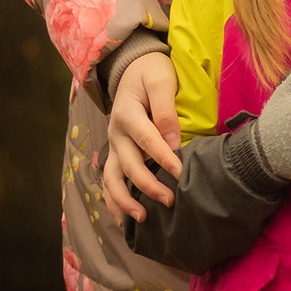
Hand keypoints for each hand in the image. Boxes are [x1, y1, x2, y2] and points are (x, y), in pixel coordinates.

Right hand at [103, 49, 182, 223]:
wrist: (133, 68)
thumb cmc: (152, 73)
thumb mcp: (161, 79)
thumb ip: (166, 109)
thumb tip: (173, 143)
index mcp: (127, 113)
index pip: (146, 140)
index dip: (163, 158)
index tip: (180, 174)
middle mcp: (116, 133)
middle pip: (128, 165)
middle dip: (147, 186)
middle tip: (170, 200)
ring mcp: (114, 146)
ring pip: (111, 179)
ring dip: (124, 201)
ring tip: (142, 219)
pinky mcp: (116, 154)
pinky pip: (110, 182)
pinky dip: (114, 203)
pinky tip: (125, 222)